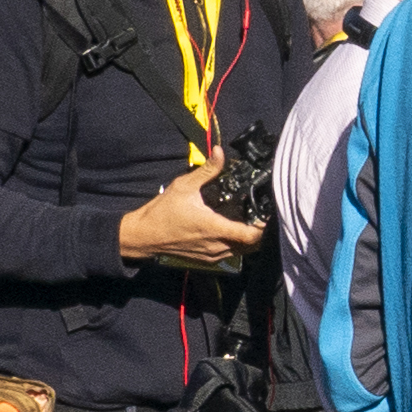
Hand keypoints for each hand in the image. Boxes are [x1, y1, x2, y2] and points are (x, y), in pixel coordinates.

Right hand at [117, 162, 266, 269]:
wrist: (144, 236)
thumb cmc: (162, 212)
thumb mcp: (184, 186)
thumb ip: (207, 170)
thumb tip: (220, 152)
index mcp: (215, 228)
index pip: (251, 235)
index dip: (263, 226)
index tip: (268, 214)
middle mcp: (217, 246)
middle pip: (252, 246)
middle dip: (260, 232)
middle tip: (261, 215)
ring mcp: (213, 255)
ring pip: (242, 252)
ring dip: (249, 240)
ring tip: (251, 222)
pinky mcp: (207, 260)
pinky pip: (230, 255)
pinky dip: (237, 245)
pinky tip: (234, 231)